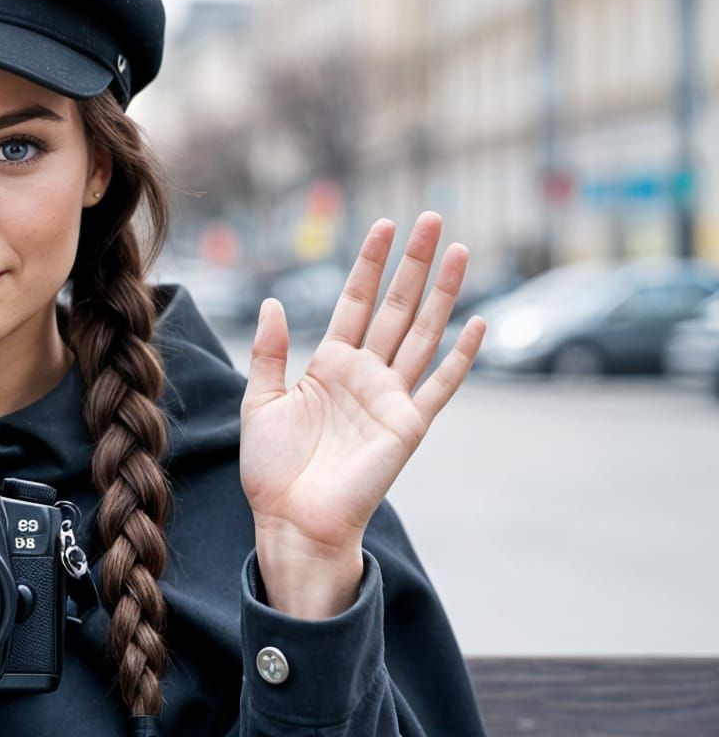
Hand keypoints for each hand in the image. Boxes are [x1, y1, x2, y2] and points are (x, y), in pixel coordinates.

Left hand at [241, 212, 484, 559]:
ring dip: (444, 293)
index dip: (369, 264)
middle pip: (396, 306)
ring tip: (461, 250)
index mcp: (330, 366)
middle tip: (433, 217)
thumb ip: (270, 352)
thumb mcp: (259, 401)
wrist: (291, 520)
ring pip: (423, 332)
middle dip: (415, 262)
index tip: (384, 224)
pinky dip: (460, 357)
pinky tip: (478, 323)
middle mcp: (366, 375)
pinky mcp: (408, 426)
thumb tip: (273, 302)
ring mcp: (391, 398)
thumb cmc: (272, 470)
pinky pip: (440, 386)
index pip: (356, 302)